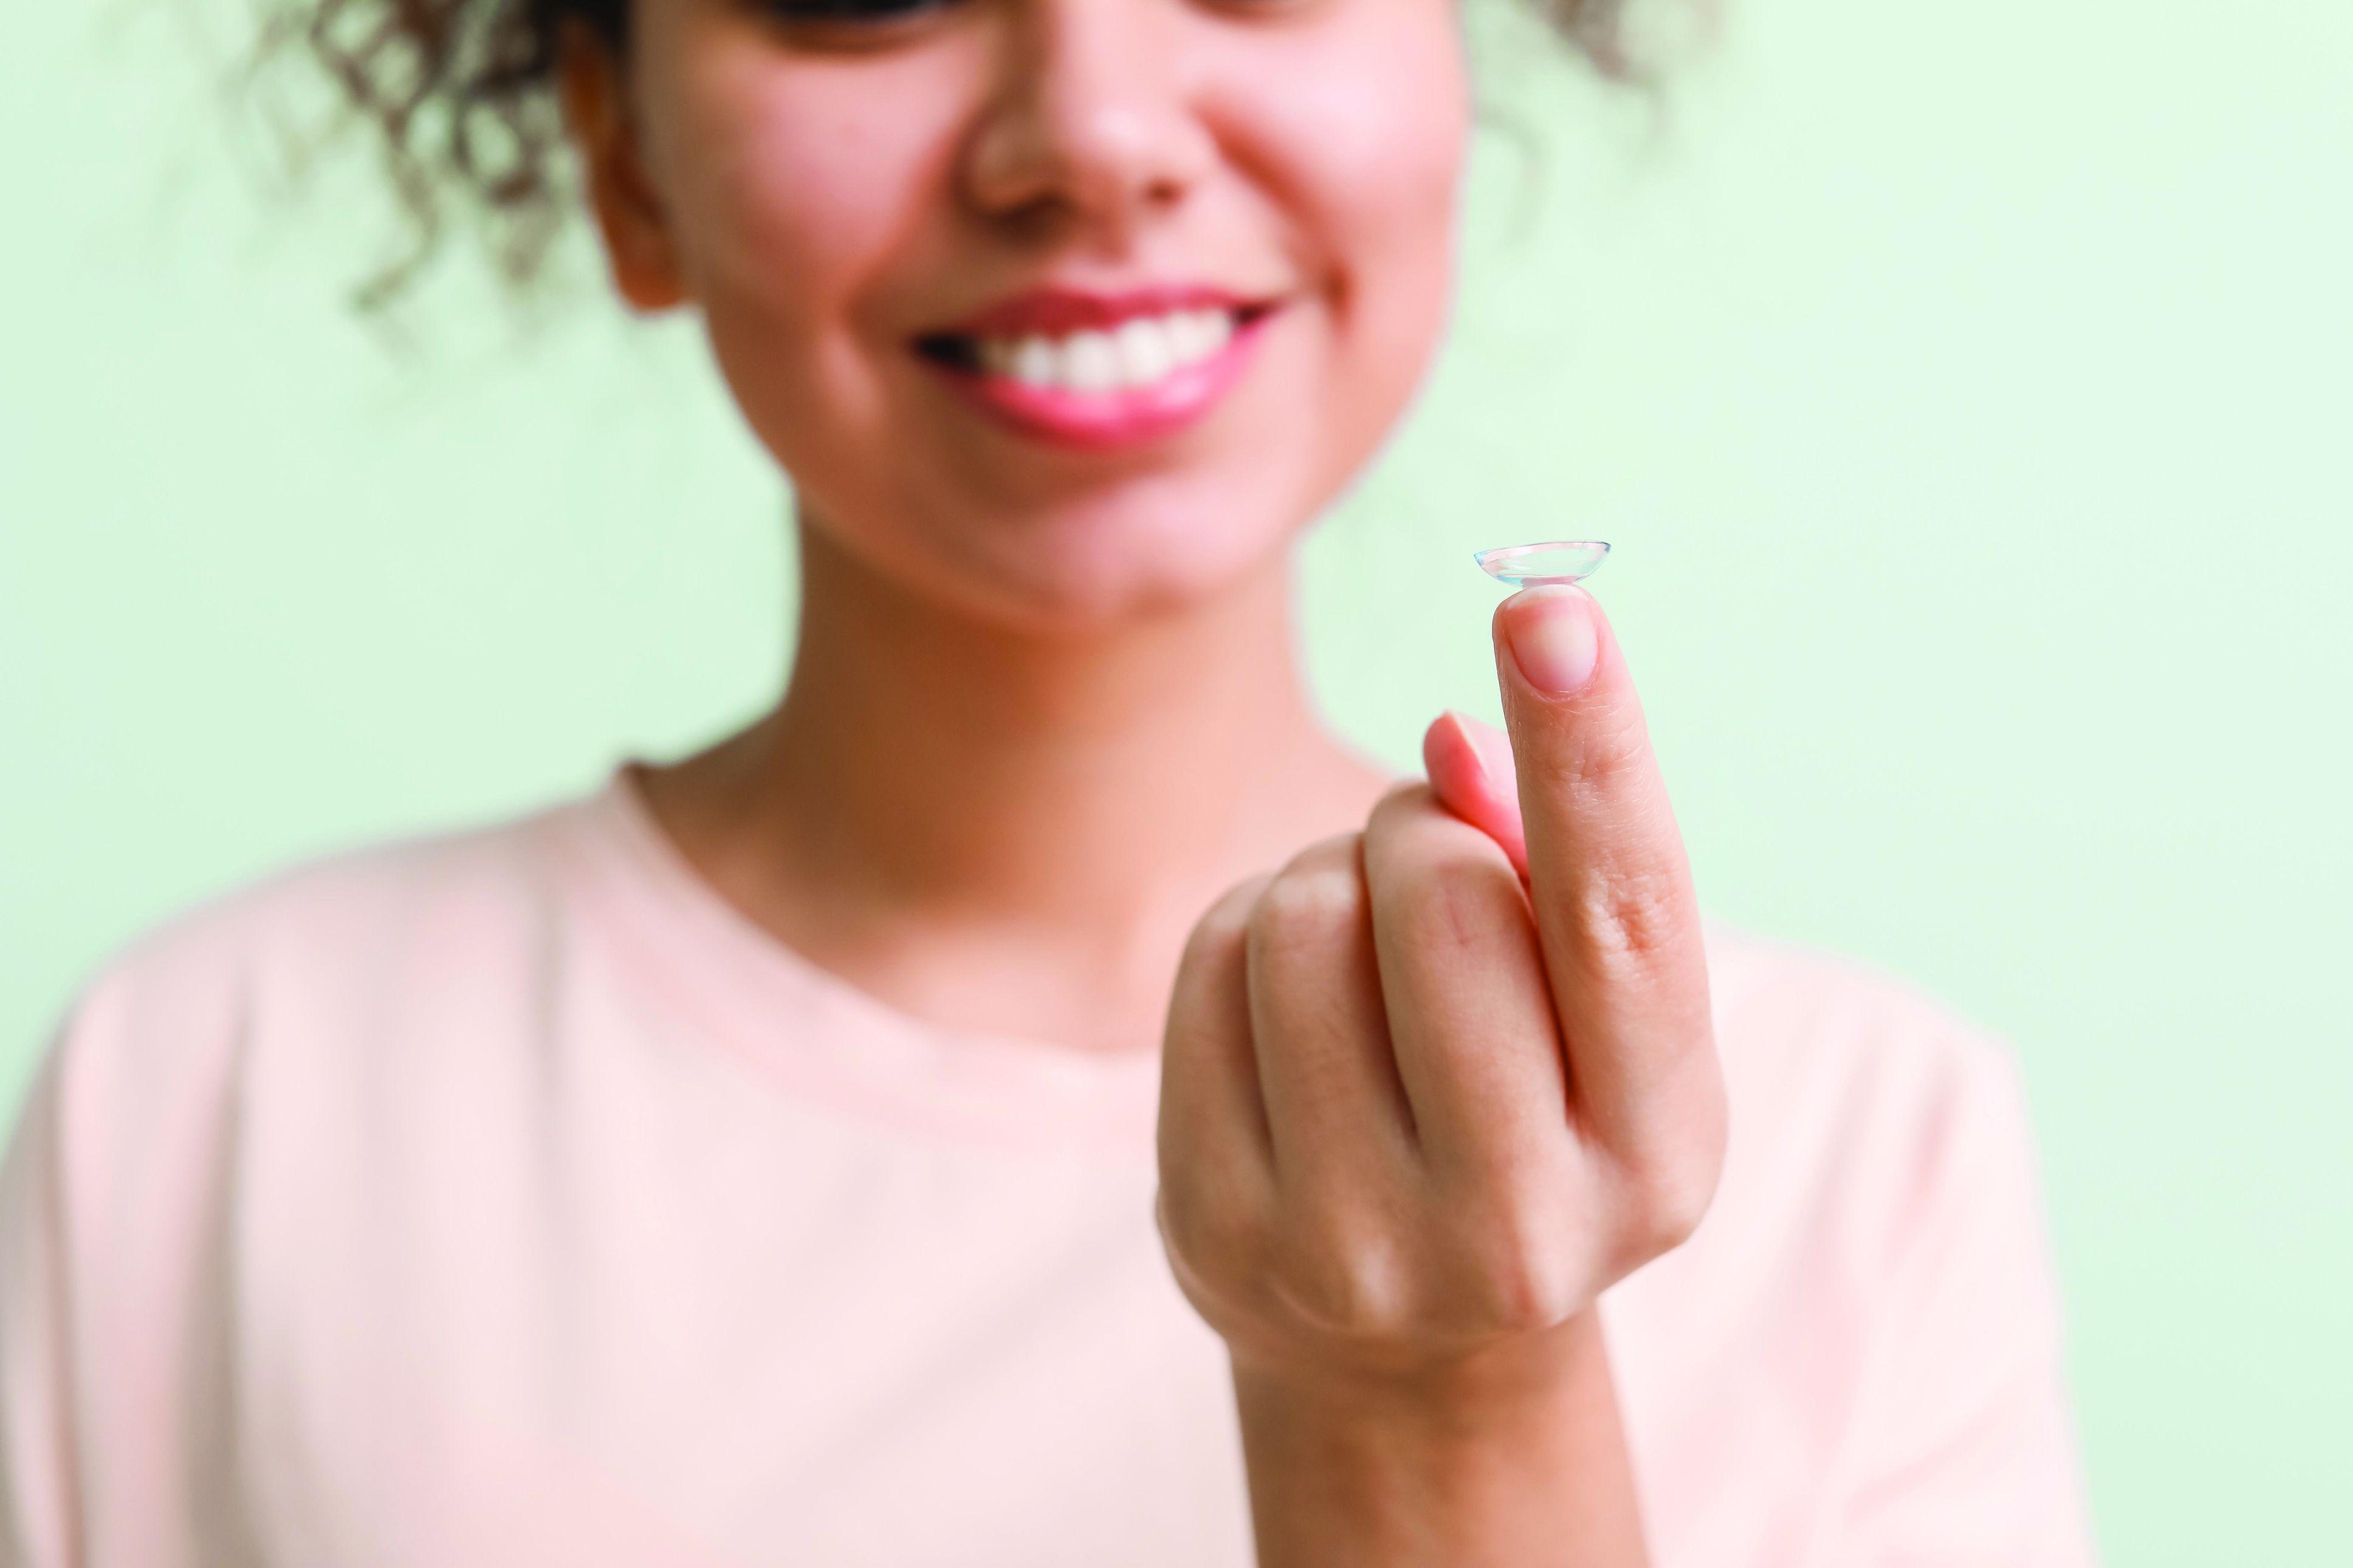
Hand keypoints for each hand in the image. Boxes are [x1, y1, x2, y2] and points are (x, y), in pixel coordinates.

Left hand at [1156, 582, 1725, 1405]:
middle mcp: (1520, 1226)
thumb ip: (1552, 875)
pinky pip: (1209, 964)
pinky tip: (1291, 1012)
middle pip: (1437, 892)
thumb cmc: (1528, 1120)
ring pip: (1305, 914)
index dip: (1591, 752)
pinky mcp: (1216, 1225)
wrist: (1409, 1346)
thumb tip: (1449, 741)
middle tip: (1432, 866)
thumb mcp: (1590, 1022)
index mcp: (1658, 1156)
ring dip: (1332, 879)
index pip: (1624, 920)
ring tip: (1365, 956)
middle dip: (1425, 828)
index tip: (1547, 606)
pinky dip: (1246, 938)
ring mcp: (1353, 1242)